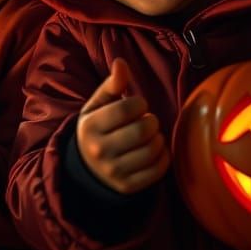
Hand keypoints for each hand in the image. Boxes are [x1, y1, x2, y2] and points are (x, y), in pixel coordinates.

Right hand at [76, 58, 168, 194]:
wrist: (87, 168)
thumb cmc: (98, 129)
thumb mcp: (97, 106)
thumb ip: (111, 85)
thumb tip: (121, 63)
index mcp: (90, 126)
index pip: (127, 109)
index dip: (139, 104)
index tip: (137, 106)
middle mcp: (99, 150)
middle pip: (143, 130)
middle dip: (151, 121)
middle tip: (146, 121)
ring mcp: (113, 171)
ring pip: (153, 150)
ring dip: (158, 139)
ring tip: (150, 136)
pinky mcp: (128, 187)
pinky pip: (158, 169)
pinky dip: (163, 157)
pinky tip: (155, 150)